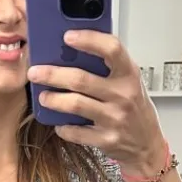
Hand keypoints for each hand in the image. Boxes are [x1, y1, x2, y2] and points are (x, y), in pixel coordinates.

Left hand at [28, 31, 166, 173]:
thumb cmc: (134, 108)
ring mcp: (114, 119)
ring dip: (54, 100)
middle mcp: (122, 95)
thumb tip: (73, 51)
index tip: (67, 36)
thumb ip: (108, 67)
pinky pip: (77, 133)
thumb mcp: (129, 81)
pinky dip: (64, 128)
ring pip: (75, 104)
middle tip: (35, 72)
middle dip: (53, 74)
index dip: (89, 40)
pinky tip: (58, 123)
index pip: (111, 49)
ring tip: (43, 96)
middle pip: (81, 79)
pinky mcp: (106, 139)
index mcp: (129, 74)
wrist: (146, 144)